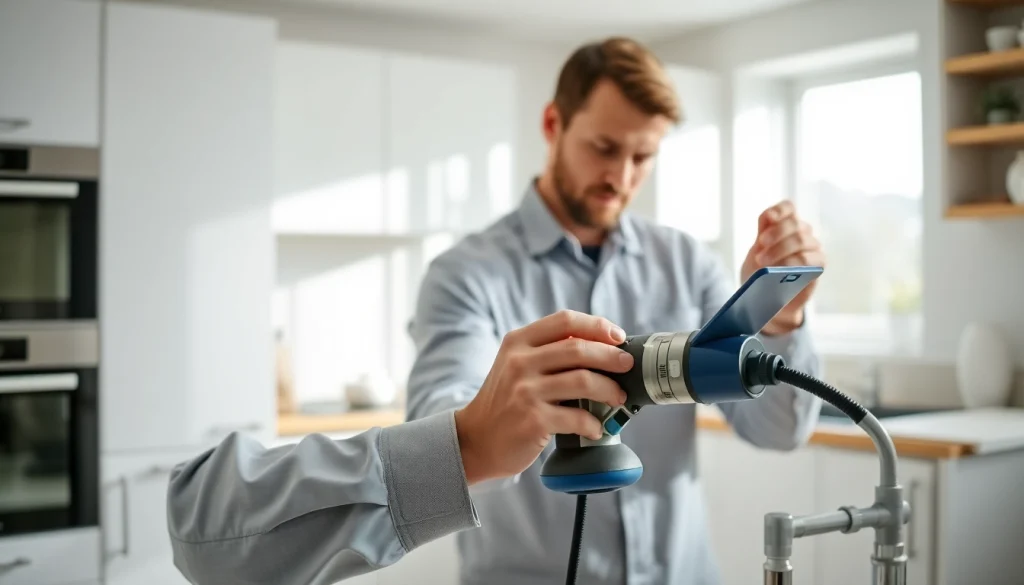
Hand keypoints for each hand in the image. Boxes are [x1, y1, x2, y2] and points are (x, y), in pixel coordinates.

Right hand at [454, 310, 632, 484]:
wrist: (475, 439)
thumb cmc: (505, 402)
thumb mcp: (517, 365)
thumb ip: (548, 352)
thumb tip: (601, 348)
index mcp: (518, 342)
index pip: (564, 320)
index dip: (597, 325)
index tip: (618, 337)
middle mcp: (520, 362)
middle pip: (578, 348)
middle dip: (611, 357)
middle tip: (627, 365)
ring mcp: (525, 391)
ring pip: (583, 381)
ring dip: (609, 390)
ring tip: (618, 398)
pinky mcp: (533, 420)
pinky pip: (577, 417)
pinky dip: (594, 424)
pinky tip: (596, 428)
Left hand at [741, 200, 825, 335]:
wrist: (767, 300)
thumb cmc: (760, 274)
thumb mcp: (755, 252)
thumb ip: (762, 233)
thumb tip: (768, 216)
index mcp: (785, 226)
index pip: (788, 208)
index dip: (779, 210)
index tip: (769, 218)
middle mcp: (802, 233)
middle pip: (794, 223)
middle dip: (775, 234)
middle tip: (759, 249)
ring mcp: (812, 248)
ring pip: (801, 239)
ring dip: (780, 249)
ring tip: (762, 263)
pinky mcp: (818, 265)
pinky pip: (810, 258)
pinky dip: (793, 262)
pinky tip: (782, 269)